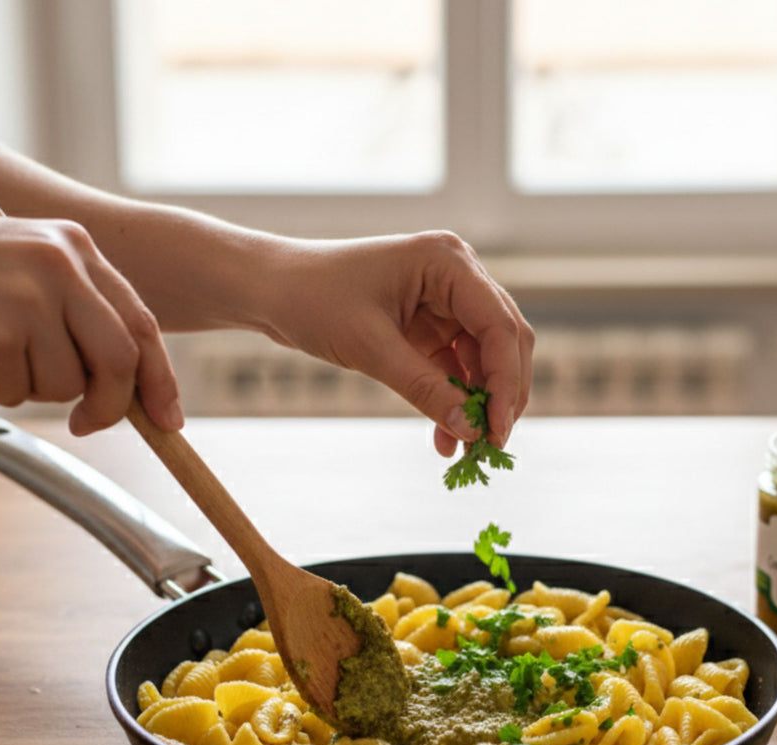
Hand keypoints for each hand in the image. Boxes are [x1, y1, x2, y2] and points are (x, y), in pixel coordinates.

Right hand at [0, 215, 181, 434]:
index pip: (141, 323)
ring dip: (33, 387)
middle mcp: (58, 261)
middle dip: (110, 404)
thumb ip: (82, 316)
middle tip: (86, 422)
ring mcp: (25, 293)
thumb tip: (136, 393)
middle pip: (119, 359)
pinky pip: (18, 390)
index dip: (159, 380)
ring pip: (66, 383)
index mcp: (75, 246)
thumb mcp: (30, 275)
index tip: (169, 421)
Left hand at [257, 230, 532, 454]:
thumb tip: (470, 431)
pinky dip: (453, 402)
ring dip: (478, 405)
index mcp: (448, 262)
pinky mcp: (431, 326)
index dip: (506, 381)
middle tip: (492, 445)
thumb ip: (424, 388)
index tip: (498, 430)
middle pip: (503, 342)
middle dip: (500, 395)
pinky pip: (456, 369)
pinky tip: (445, 437)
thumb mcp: (370, 347)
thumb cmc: (313, 300)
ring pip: (483, 361)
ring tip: (467, 451)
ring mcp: (445, 302)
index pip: (500, 325)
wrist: (271, 290)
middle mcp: (456, 276)